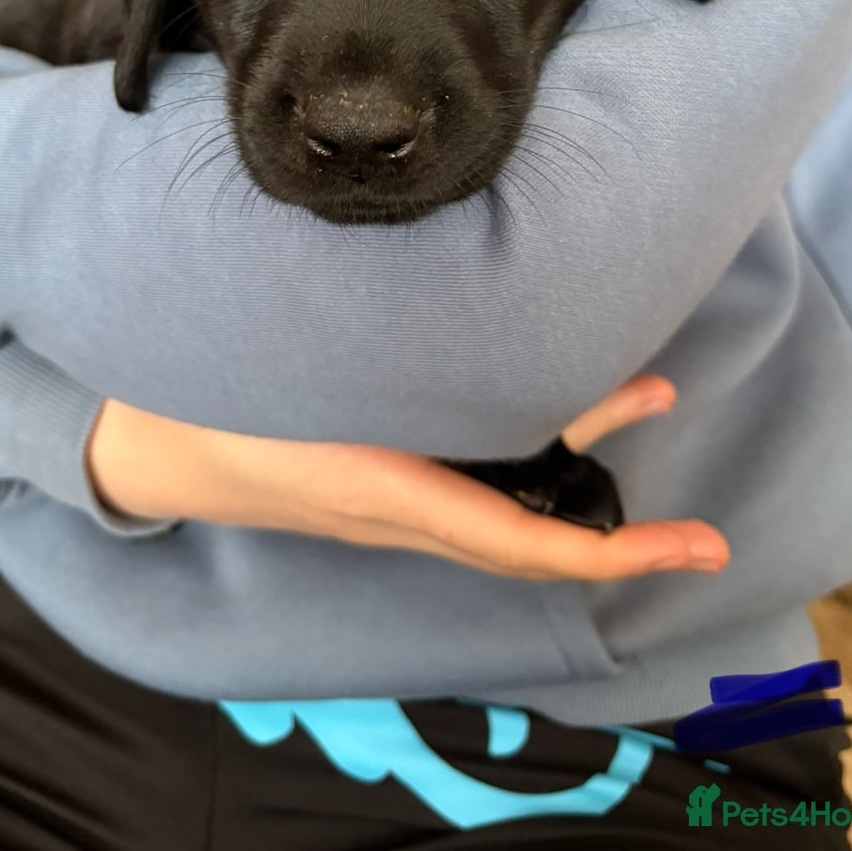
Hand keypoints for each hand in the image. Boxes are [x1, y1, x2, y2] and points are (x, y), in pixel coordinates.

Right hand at [87, 373, 729, 580]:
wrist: (157, 449)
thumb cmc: (222, 404)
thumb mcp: (299, 376)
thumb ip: (380, 350)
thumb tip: (473, 298)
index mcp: (389, 494)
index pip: (521, 543)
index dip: (613, 553)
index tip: (691, 544)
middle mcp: (405, 513)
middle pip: (530, 527)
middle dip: (617, 523)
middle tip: (694, 494)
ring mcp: (394, 505)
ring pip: (506, 499)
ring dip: (578, 451)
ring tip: (645, 389)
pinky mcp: (381, 482)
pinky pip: (472, 486)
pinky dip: (526, 454)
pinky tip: (545, 403)